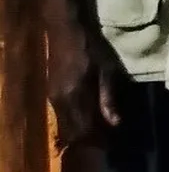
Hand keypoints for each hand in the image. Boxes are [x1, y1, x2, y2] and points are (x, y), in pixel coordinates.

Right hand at [47, 19, 126, 146]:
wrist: (65, 29)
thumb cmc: (90, 45)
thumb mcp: (106, 68)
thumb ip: (108, 97)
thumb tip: (115, 123)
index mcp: (74, 96)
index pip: (84, 130)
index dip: (98, 140)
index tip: (113, 142)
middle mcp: (59, 102)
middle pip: (72, 133)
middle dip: (89, 139)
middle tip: (108, 138)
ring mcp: (52, 97)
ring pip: (66, 126)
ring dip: (81, 131)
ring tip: (100, 128)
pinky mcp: (50, 92)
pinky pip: (62, 116)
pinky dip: (75, 120)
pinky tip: (88, 115)